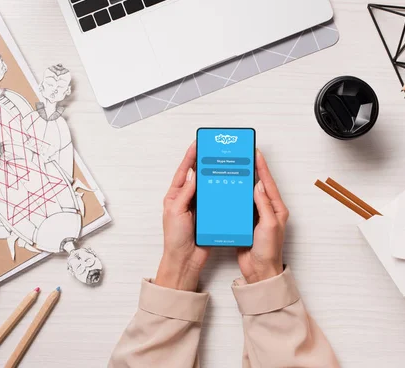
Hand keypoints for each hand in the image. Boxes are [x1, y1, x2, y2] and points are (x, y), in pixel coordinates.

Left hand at [156, 142, 209, 290]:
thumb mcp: (176, 212)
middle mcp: (187, 199)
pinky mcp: (209, 214)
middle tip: (214, 150)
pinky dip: (222, 192)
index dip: (190, 157)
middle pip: (198, 176)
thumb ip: (185, 192)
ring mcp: (199, 206)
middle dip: (205, 163)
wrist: (186, 259)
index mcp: (175, 195)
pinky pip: (217, 199)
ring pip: (209, 186)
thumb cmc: (175, 238)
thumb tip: (193, 173)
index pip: (184, 171)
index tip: (198, 144)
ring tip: (223, 164)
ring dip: (215, 177)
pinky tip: (229, 186)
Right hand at [237, 150, 288, 283]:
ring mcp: (256, 216)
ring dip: (241, 182)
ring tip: (234, 168)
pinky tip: (227, 190)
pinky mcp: (245, 223)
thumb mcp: (268, 225)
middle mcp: (267, 210)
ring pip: (247, 194)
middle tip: (243, 156)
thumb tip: (258, 184)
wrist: (259, 271)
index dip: (262, 167)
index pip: (268, 183)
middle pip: (258, 185)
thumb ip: (263, 204)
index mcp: (277, 209)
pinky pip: (239, 205)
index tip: (255, 153)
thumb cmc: (268, 251)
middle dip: (252, 170)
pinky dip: (234, 196)